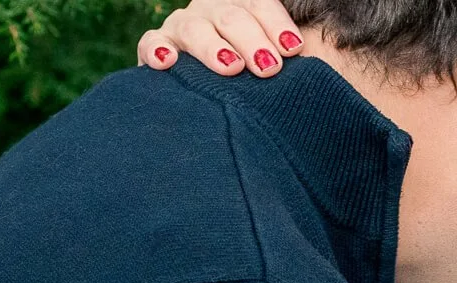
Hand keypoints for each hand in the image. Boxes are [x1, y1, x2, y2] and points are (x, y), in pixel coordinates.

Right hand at [138, 0, 302, 77]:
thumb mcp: (267, 65)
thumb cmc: (250, 85)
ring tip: (231, 68)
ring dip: (213, 47)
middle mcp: (211, 12)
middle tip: (269, 67)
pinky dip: (156, 50)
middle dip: (252, 40)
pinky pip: (151, 42)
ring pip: (195, 28)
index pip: (260, 5)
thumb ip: (281, 60)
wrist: (208, 99)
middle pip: (231, 16)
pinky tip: (167, 62)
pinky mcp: (156, 48)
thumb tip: (305, 64)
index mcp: (242, 9)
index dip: (276, 24)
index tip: (292, 49)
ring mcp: (182, 28)